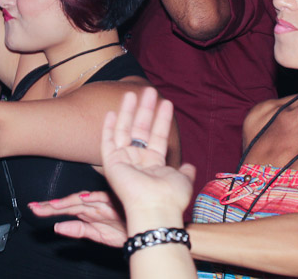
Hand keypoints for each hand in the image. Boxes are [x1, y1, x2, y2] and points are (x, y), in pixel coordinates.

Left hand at [29, 191, 129, 246]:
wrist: (146, 229)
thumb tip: (57, 228)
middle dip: (51, 206)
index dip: (49, 209)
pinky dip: (91, 198)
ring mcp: (102, 202)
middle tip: (34, 207)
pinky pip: (101, 198)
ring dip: (66, 203)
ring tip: (51, 206)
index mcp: (89, 212)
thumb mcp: (99, 235)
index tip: (34, 209)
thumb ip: (79, 230)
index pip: (65, 209)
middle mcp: (93, 205)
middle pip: (68, 204)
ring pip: (81, 200)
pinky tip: (81, 200)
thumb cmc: (125, 229)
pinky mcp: (114, 201)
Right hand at [101, 89, 194, 226]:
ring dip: (128, 111)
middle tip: (149, 90)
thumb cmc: (171, 196)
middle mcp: (138, 161)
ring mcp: (124, 161)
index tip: (166, 103)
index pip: (158, 136)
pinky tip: (111, 112)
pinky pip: (107, 142)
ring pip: (124, 130)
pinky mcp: (112, 163)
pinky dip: (108, 127)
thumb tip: (189, 165)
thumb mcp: (183, 180)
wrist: (155, 207)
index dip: (162, 119)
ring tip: (133, 92)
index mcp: (154, 164)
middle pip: (141, 129)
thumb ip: (185, 171)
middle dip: (146, 109)